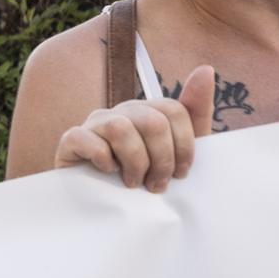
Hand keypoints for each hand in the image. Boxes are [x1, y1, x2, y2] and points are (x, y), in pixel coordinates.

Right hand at [54, 63, 213, 191]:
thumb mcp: (177, 151)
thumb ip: (195, 112)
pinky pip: (86, 138)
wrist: (105, 209)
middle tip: (156, 184)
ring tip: (133, 183)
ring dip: (134, 163)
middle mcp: (121, 112)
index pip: (175, 111)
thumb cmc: (144, 177)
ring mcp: (94, 124)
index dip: (184, 147)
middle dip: (161, 160)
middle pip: (152, 121)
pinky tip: (107, 172)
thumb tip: (206, 69)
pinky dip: (102, 159)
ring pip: (121, 128)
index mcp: (148, 112)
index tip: (181, 175)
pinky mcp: (71, 140)